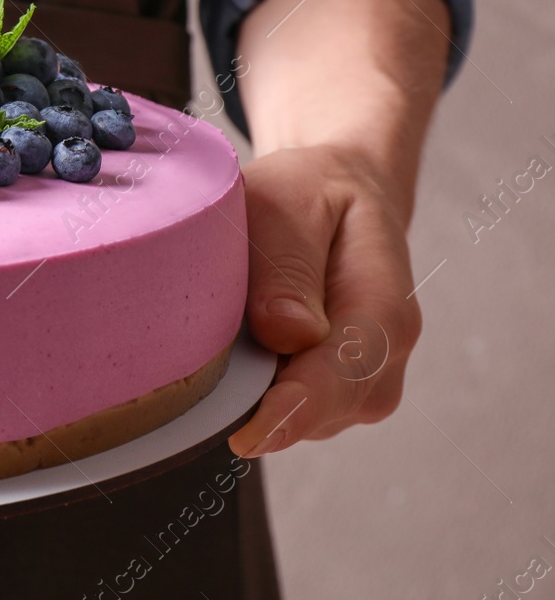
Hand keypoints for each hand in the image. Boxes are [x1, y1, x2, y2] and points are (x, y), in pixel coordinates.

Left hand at [225, 0, 450, 456]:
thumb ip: (282, 264)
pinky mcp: (342, 368)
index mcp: (380, 288)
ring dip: (279, 413)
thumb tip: (288, 337)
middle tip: (213, 420)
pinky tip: (232, 392)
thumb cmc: (306, 179)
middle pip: (343, 404)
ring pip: (329, 414)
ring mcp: (370, 359)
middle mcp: (386, 335)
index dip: (298, 402)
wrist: (338, 174)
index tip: (248, 425)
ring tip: (213, 398)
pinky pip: (315, 406)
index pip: (349, 365)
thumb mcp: (286, 196)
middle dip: (284, 417)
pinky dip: (278, 406)